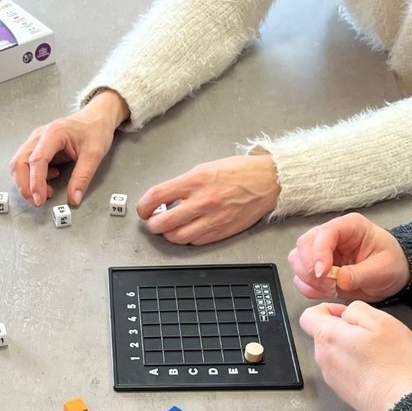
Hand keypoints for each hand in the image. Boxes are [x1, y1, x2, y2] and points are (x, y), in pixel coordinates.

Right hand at [10, 89, 128, 206]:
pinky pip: (26, 165)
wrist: (96, 117)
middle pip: (19, 162)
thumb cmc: (95, 130)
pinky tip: (49, 180)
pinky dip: (33, 178)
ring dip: (26, 183)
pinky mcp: (37, 148)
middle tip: (38, 202)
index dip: (35, 182)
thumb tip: (73, 199)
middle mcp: (39, 136)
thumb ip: (83, 177)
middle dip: (25, 185)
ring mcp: (36, 141)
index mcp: (53, 133)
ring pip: (19, 164)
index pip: (36, 160)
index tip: (40, 199)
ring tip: (45, 194)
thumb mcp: (94, 154)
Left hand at [136, 155, 280, 244]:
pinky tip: (188, 230)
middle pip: (162, 223)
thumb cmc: (239, 172)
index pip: (157, 196)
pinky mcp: (221, 232)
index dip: (143, 206)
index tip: (143, 209)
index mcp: (195, 180)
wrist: (269, 182)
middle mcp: (202, 201)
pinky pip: (195, 242)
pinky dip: (187, 239)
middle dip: (152, 224)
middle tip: (153, 222)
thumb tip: (164, 199)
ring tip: (170, 227)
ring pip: (177, 237)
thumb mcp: (205, 168)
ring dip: (168, 234)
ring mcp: (212, 219)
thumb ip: (183, 184)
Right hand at [288, 212, 409, 301]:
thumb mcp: (383, 269)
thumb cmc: (391, 264)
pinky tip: (327, 291)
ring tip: (331, 288)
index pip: (324, 234)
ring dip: (308, 278)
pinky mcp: (315, 268)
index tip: (323, 273)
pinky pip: (300, 278)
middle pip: (303, 245)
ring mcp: (320, 252)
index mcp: (349, 227)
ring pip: (296, 260)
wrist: (393, 276)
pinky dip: (309, 288)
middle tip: (329, 284)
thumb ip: (360, 274)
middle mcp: (330, 236)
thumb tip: (338, 279)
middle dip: (310, 268)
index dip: (319, 253)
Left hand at [299, 302, 411, 410]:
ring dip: (351, 347)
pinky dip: (355, 363)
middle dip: (345, 329)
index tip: (346, 313)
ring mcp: (330, 374)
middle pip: (324, 333)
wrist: (399, 402)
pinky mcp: (339, 387)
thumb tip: (346, 312)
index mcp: (328, 336)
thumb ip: (357, 310)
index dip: (328, 309)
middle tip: (370, 334)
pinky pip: (342, 367)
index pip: (309, 315)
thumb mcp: (383, 321)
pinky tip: (374, 366)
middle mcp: (323, 356)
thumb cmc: (393, 364)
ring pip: (335, 351)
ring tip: (376, 352)